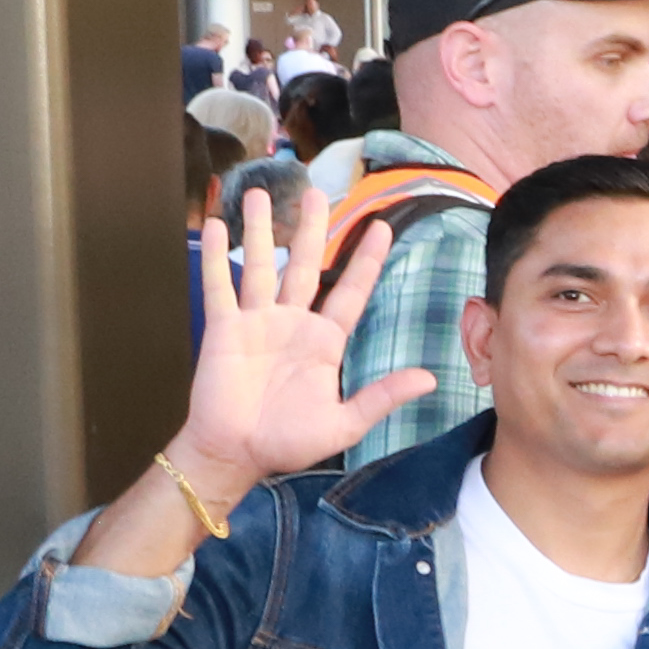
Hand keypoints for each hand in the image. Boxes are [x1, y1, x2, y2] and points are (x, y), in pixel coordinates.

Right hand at [182, 190, 430, 487]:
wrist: (236, 455)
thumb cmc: (288, 443)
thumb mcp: (345, 423)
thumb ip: (383, 397)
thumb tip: (431, 379)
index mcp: (324, 342)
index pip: (352, 292)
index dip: (366, 260)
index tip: (382, 227)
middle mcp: (292, 323)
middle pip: (306, 265)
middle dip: (313, 229)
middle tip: (317, 192)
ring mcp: (256, 322)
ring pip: (261, 265)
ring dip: (261, 230)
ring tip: (262, 193)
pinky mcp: (223, 330)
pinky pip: (220, 287)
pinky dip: (218, 258)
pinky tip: (217, 226)